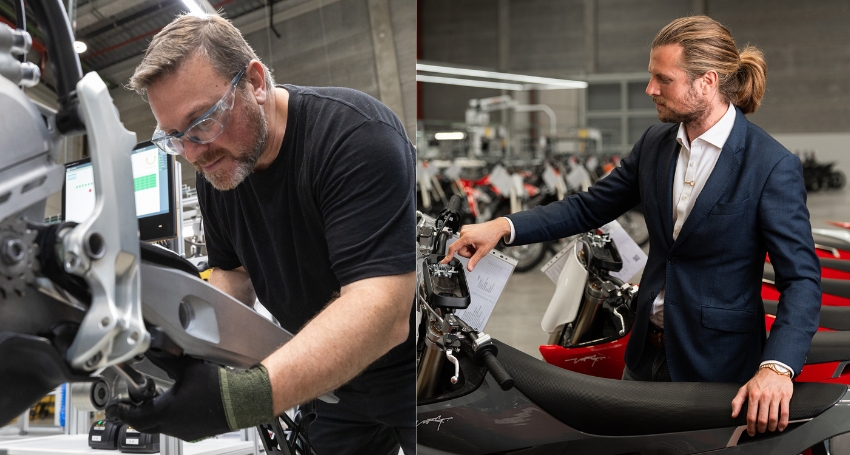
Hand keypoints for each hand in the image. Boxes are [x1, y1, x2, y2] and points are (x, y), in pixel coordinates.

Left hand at [106, 356, 272, 440]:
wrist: (242, 400)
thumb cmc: (219, 387)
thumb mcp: (187, 367)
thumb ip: (167, 358)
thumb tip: (155, 349)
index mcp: (166, 412)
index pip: (133, 416)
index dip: (120, 411)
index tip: (113, 408)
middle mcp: (173, 426)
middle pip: (144, 425)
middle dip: (135, 414)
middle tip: (130, 404)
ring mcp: (185, 432)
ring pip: (160, 427)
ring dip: (154, 416)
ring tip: (155, 401)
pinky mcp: (196, 432)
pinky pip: (175, 428)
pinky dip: (170, 418)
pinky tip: (178, 405)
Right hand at [442, 218, 510, 270]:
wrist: (496, 228)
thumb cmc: (491, 236)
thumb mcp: (483, 251)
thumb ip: (474, 260)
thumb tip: (469, 268)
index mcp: (466, 237)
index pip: (454, 248)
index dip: (448, 256)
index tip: (443, 261)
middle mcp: (463, 232)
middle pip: (460, 249)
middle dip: (467, 252)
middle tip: (476, 250)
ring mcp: (464, 230)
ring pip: (462, 245)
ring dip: (469, 248)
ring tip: (477, 245)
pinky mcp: (466, 229)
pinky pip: (464, 240)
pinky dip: (469, 243)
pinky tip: (476, 242)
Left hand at [730, 367, 792, 435]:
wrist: (774, 370)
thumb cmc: (759, 380)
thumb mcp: (744, 388)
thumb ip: (737, 401)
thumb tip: (734, 414)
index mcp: (753, 395)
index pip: (750, 415)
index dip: (750, 427)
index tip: (751, 432)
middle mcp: (764, 396)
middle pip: (762, 419)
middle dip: (761, 428)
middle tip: (761, 431)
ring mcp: (775, 397)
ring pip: (774, 418)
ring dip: (772, 427)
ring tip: (770, 429)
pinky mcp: (785, 397)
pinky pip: (785, 413)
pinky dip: (783, 423)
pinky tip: (781, 427)